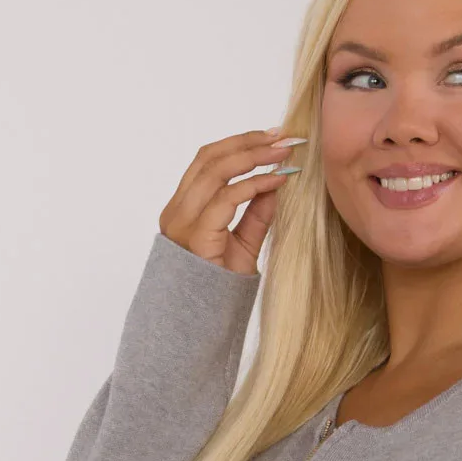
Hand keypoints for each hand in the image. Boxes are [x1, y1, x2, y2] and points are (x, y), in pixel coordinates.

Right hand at [159, 128, 306, 275]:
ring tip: (282, 153)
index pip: (208, 161)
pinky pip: (226, 198)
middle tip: (283, 138)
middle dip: (249, 142)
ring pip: (215, 170)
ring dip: (253, 156)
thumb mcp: (244, 244)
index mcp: (183, 208)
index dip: (240, 143)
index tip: (272, 137)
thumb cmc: (220, 289)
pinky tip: (276, 181)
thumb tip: (275, 184)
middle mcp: (178, 210)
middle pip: (210, 157)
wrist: (205, 323)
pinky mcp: (197, 235)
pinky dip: (254, 185)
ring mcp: (183, 222)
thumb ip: (256, 215)